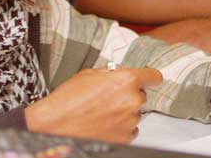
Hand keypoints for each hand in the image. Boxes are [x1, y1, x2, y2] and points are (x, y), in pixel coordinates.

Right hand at [24, 66, 161, 143]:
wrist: (56, 124)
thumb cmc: (69, 98)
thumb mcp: (89, 74)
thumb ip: (110, 73)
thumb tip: (117, 74)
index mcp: (126, 80)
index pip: (153, 76)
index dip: (150, 76)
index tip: (149, 78)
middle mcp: (133, 100)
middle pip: (141, 95)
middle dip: (128, 94)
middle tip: (109, 96)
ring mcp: (130, 121)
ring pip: (135, 112)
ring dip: (124, 111)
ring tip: (102, 112)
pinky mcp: (125, 137)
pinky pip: (130, 129)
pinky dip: (121, 126)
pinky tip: (104, 123)